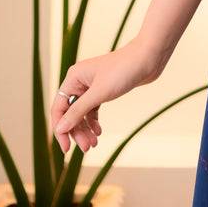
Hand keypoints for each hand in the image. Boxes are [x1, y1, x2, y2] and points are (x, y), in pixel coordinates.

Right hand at [50, 38, 161, 153]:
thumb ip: (78, 111)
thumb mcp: (99, 93)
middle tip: (86, 148)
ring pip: (82, 113)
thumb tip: (59, 129)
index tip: (65, 148)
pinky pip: (93, 109)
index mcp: (73, 78)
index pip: (59, 108)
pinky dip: (94, 121)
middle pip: (70, 113)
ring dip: (85, 129)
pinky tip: (98, 132)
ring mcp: (92, 86)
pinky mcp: (103, 90)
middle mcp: (79, 81)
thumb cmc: (123, 70)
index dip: (60, 129)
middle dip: (76, 131)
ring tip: (93, 144)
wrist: (148, 58)